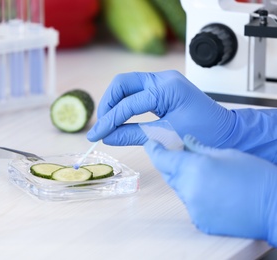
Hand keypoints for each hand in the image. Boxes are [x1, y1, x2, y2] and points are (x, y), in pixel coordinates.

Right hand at [86, 70, 276, 162]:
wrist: (227, 131)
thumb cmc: (204, 134)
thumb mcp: (166, 137)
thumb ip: (133, 135)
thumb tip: (107, 137)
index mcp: (166, 88)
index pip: (128, 103)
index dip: (109, 121)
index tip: (96, 135)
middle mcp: (163, 78)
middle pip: (122, 83)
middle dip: (108, 104)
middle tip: (100, 126)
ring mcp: (163, 80)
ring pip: (127, 85)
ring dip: (114, 103)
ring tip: (107, 123)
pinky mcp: (162, 87)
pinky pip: (136, 91)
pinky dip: (125, 104)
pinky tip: (119, 118)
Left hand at [144, 135, 276, 245]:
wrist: (275, 207)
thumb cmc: (256, 177)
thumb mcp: (227, 154)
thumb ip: (200, 149)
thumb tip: (186, 142)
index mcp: (194, 168)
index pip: (161, 158)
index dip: (154, 150)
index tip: (151, 144)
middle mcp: (189, 188)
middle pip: (169, 174)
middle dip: (173, 164)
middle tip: (185, 158)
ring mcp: (193, 207)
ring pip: (180, 189)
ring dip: (187, 181)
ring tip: (210, 178)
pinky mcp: (199, 220)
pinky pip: (190, 204)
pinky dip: (196, 197)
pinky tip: (215, 194)